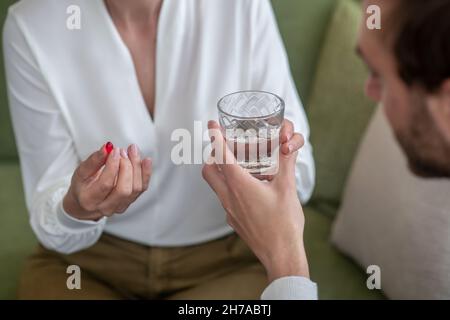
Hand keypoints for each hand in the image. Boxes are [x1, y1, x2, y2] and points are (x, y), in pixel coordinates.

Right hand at [63, 143, 151, 220]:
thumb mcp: (82, 172)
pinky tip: (146, 160)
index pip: (106, 184)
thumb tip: (107, 147)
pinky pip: (142, 188)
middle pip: (124, 189)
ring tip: (131, 151)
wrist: (85, 202)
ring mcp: (120, 206)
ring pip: (135, 189)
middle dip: (126, 166)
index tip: (115, 150)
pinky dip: (146, 173)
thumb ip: (94, 160)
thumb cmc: (83, 185)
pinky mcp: (130, 202)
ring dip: (137, 167)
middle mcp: (106, 207)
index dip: (112, 165)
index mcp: (90, 199)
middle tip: (122, 151)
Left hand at [202, 121, 309, 281]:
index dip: (216, 137)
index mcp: (240, 186)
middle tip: (225, 147)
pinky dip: (231, 188)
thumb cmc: (285, 223)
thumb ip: (286, 163)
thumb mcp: (288, 188)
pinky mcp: (234, 220)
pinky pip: (226, 198)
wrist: (281, 255)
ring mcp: (229, 211)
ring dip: (222, 172)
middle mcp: (229, 197)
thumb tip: (288, 145)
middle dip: (212, 155)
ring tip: (239, 165)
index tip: (212, 125)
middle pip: (209, 170)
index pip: (222, 156)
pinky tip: (250, 189)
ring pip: (216, 185)